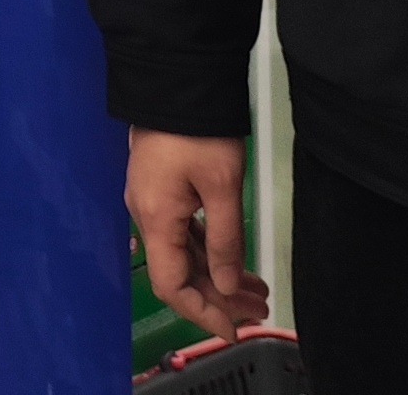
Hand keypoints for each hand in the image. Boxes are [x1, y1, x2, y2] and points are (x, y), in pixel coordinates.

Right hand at [125, 127, 269, 339]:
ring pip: (184, 253)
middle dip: (219, 296)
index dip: (202, 312)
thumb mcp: (222, 186)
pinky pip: (183, 232)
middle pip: (179, 272)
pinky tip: (234, 259)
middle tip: (260, 309)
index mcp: (156, 219)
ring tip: (257, 289)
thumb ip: (225, 240)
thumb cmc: (199, 132)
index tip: (233, 329)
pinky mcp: (162, 187)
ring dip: (218, 274)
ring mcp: (153, 201)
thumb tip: (225, 284)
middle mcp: (147, 216)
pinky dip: (209, 251)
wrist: (175, 77)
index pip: (172, 285)